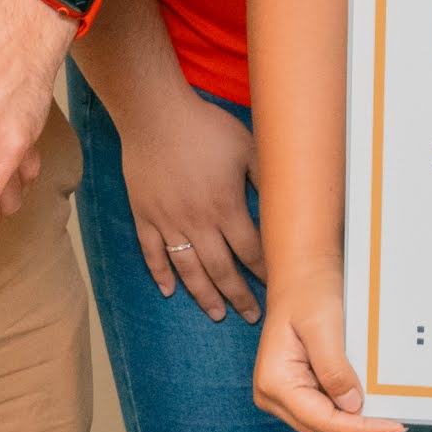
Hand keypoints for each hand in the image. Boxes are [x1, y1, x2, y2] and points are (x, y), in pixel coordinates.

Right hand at [116, 85, 266, 322]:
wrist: (154, 115)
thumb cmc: (205, 127)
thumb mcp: (247, 147)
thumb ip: (265, 177)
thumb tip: (287, 199)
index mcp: (226, 206)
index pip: (251, 251)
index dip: (265, 273)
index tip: (278, 289)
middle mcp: (197, 221)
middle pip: (221, 269)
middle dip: (238, 296)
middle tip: (251, 317)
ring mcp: (168, 221)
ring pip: (188, 269)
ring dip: (203, 295)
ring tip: (216, 314)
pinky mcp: (144, 215)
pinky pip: (152, 252)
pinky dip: (160, 273)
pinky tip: (169, 291)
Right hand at [252, 281, 403, 431]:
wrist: (301, 275)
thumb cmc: (309, 293)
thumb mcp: (323, 327)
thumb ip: (334, 369)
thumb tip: (352, 407)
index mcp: (275, 382)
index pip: (322, 420)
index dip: (360, 428)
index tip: (393, 427)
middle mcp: (271, 395)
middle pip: (322, 429)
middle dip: (359, 428)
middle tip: (396, 422)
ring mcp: (281, 395)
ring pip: (324, 425)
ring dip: (353, 421)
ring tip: (385, 411)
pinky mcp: (294, 389)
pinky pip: (324, 410)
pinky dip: (346, 409)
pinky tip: (367, 398)